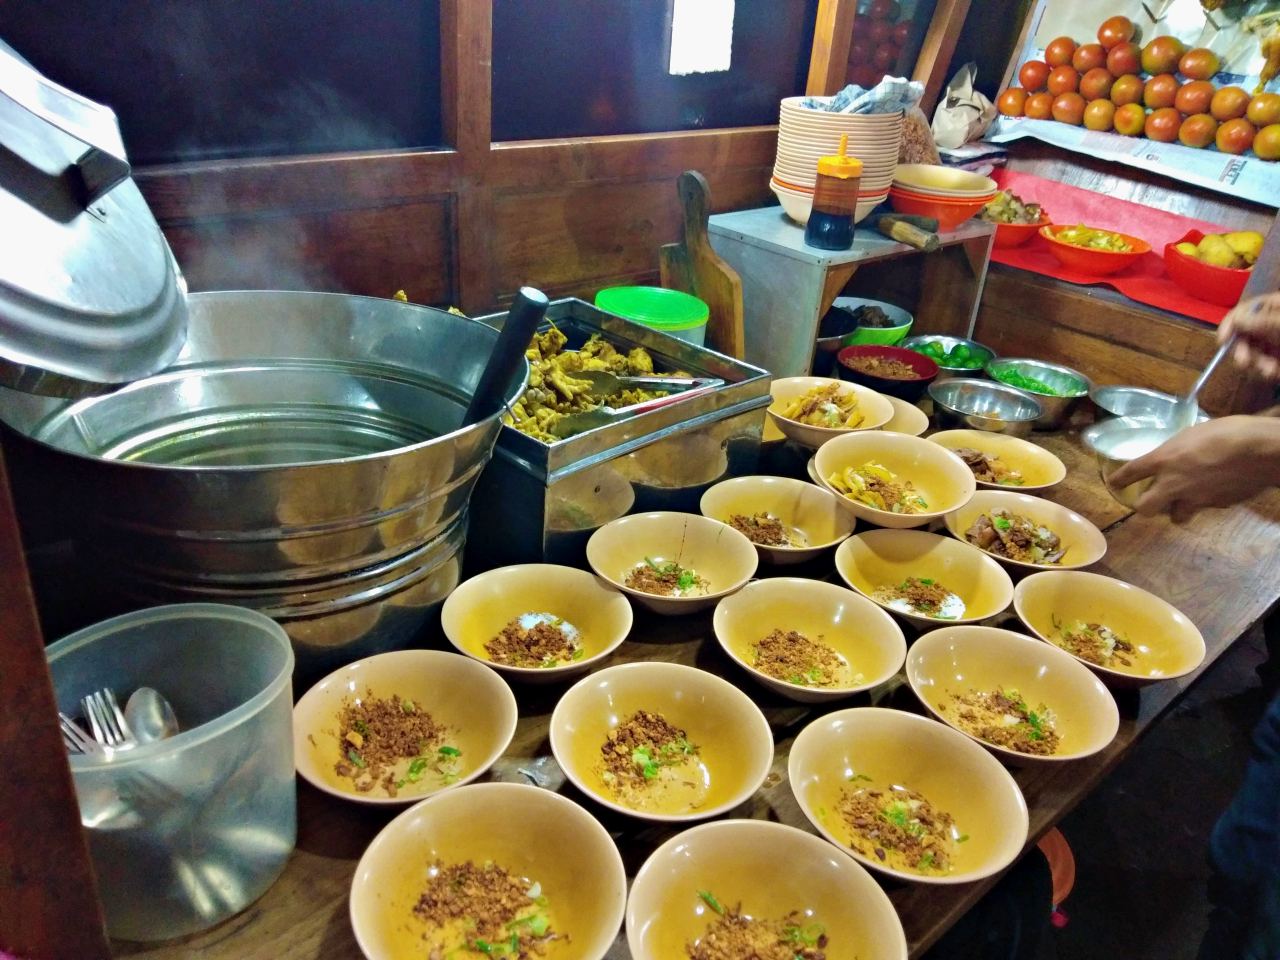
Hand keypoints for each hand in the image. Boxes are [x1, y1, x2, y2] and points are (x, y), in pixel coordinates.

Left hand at [1108, 415, 1279, 521]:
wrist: (1259, 451)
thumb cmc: (1227, 432)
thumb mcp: (1193, 433)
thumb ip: (1178, 448)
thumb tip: (1175, 456)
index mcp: (1164, 460)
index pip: (1131, 473)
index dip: (1119, 479)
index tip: (1113, 483)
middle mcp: (1173, 483)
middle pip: (1145, 508)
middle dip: (1145, 506)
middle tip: (1151, 499)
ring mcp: (1194, 498)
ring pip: (1177, 516)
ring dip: (1177, 510)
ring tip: (1184, 500)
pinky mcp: (1215, 506)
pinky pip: (1204, 509)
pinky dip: (1204, 503)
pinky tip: (1214, 491)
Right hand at [1221, 293, 1279, 383]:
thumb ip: (1262, 321)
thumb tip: (1236, 320)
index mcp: (1272, 306)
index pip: (1243, 311)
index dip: (1229, 325)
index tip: (1222, 341)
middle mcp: (1271, 323)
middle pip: (1245, 335)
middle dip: (1243, 350)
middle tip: (1243, 363)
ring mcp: (1276, 341)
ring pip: (1254, 353)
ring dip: (1257, 364)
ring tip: (1270, 372)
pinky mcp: (1279, 358)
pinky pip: (1266, 365)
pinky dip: (1267, 372)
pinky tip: (1274, 374)